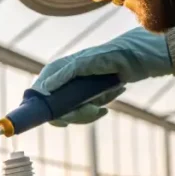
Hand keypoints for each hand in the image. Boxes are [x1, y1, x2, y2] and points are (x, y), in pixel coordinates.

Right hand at [33, 27, 171, 125]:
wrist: (135, 59)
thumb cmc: (108, 57)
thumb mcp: (82, 64)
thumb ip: (62, 75)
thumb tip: (42, 90)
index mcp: (56, 70)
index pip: (39, 94)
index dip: (45, 109)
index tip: (59, 118)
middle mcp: (62, 81)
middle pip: (56, 109)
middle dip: (75, 115)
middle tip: (92, 110)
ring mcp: (75, 90)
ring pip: (72, 114)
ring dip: (87, 114)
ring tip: (102, 107)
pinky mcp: (87, 97)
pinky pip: (85, 112)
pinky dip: (95, 111)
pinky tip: (106, 104)